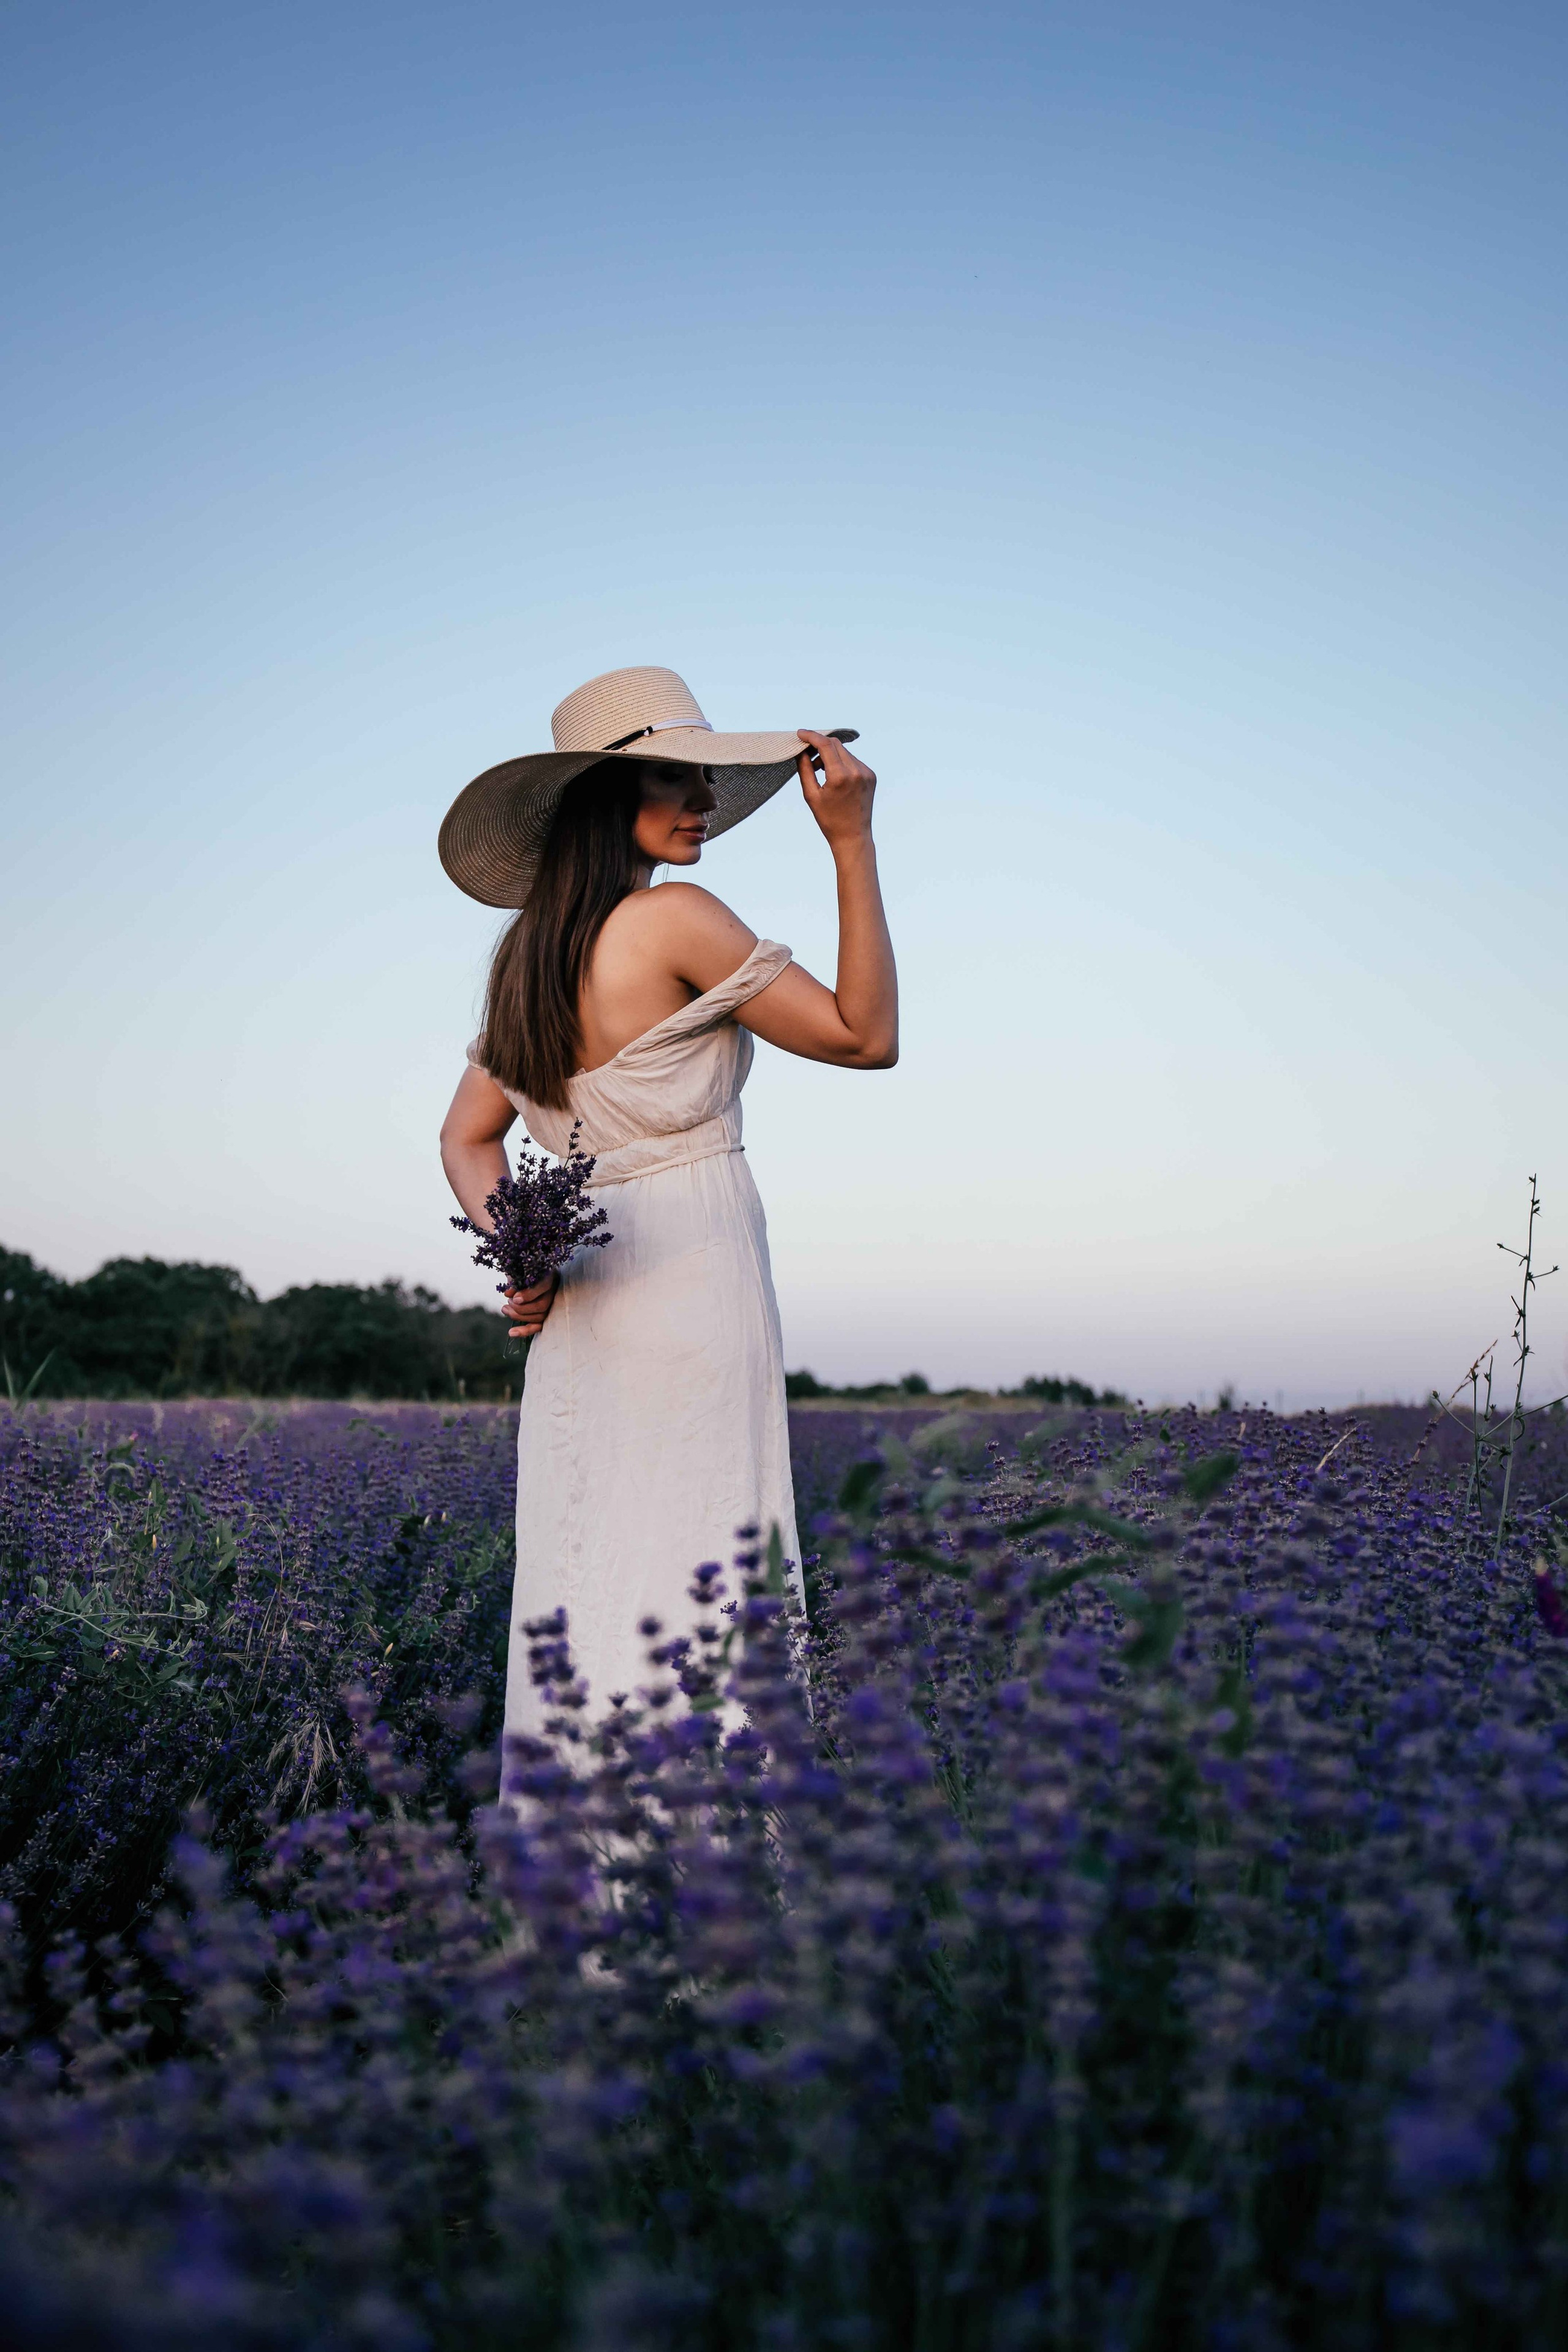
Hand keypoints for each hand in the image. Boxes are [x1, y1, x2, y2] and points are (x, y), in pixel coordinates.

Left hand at [502, 1274, 557, 1337]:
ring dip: (520, 1316)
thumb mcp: (519, 1270)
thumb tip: (509, 1293)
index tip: (514, 1298)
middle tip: (508, 1303)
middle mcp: (555, 1291)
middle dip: (521, 1308)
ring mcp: (552, 1304)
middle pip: (542, 1305)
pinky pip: (538, 1326)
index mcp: (550, 1275)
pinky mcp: (546, 1315)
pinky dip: (525, 1330)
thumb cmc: (524, 1269)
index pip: (544, 1286)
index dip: (529, 1294)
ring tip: (505, 1309)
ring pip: (540, 1317)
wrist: (530, 1273)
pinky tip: (512, 1333)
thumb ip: (514, 1280)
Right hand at [796, 729, 875, 850]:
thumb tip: (801, 751)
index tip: (800, 734)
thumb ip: (805, 769)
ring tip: (819, 769)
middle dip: (819, 744)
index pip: (825, 745)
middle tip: (807, 753)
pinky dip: (841, 762)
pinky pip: (853, 760)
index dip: (811, 736)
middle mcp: (856, 771)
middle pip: (835, 744)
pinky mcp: (871, 776)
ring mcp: (866, 773)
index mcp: (840, 776)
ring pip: (844, 751)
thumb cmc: (829, 820)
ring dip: (830, 754)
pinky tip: (833, 775)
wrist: (853, 837)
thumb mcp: (811, 795)